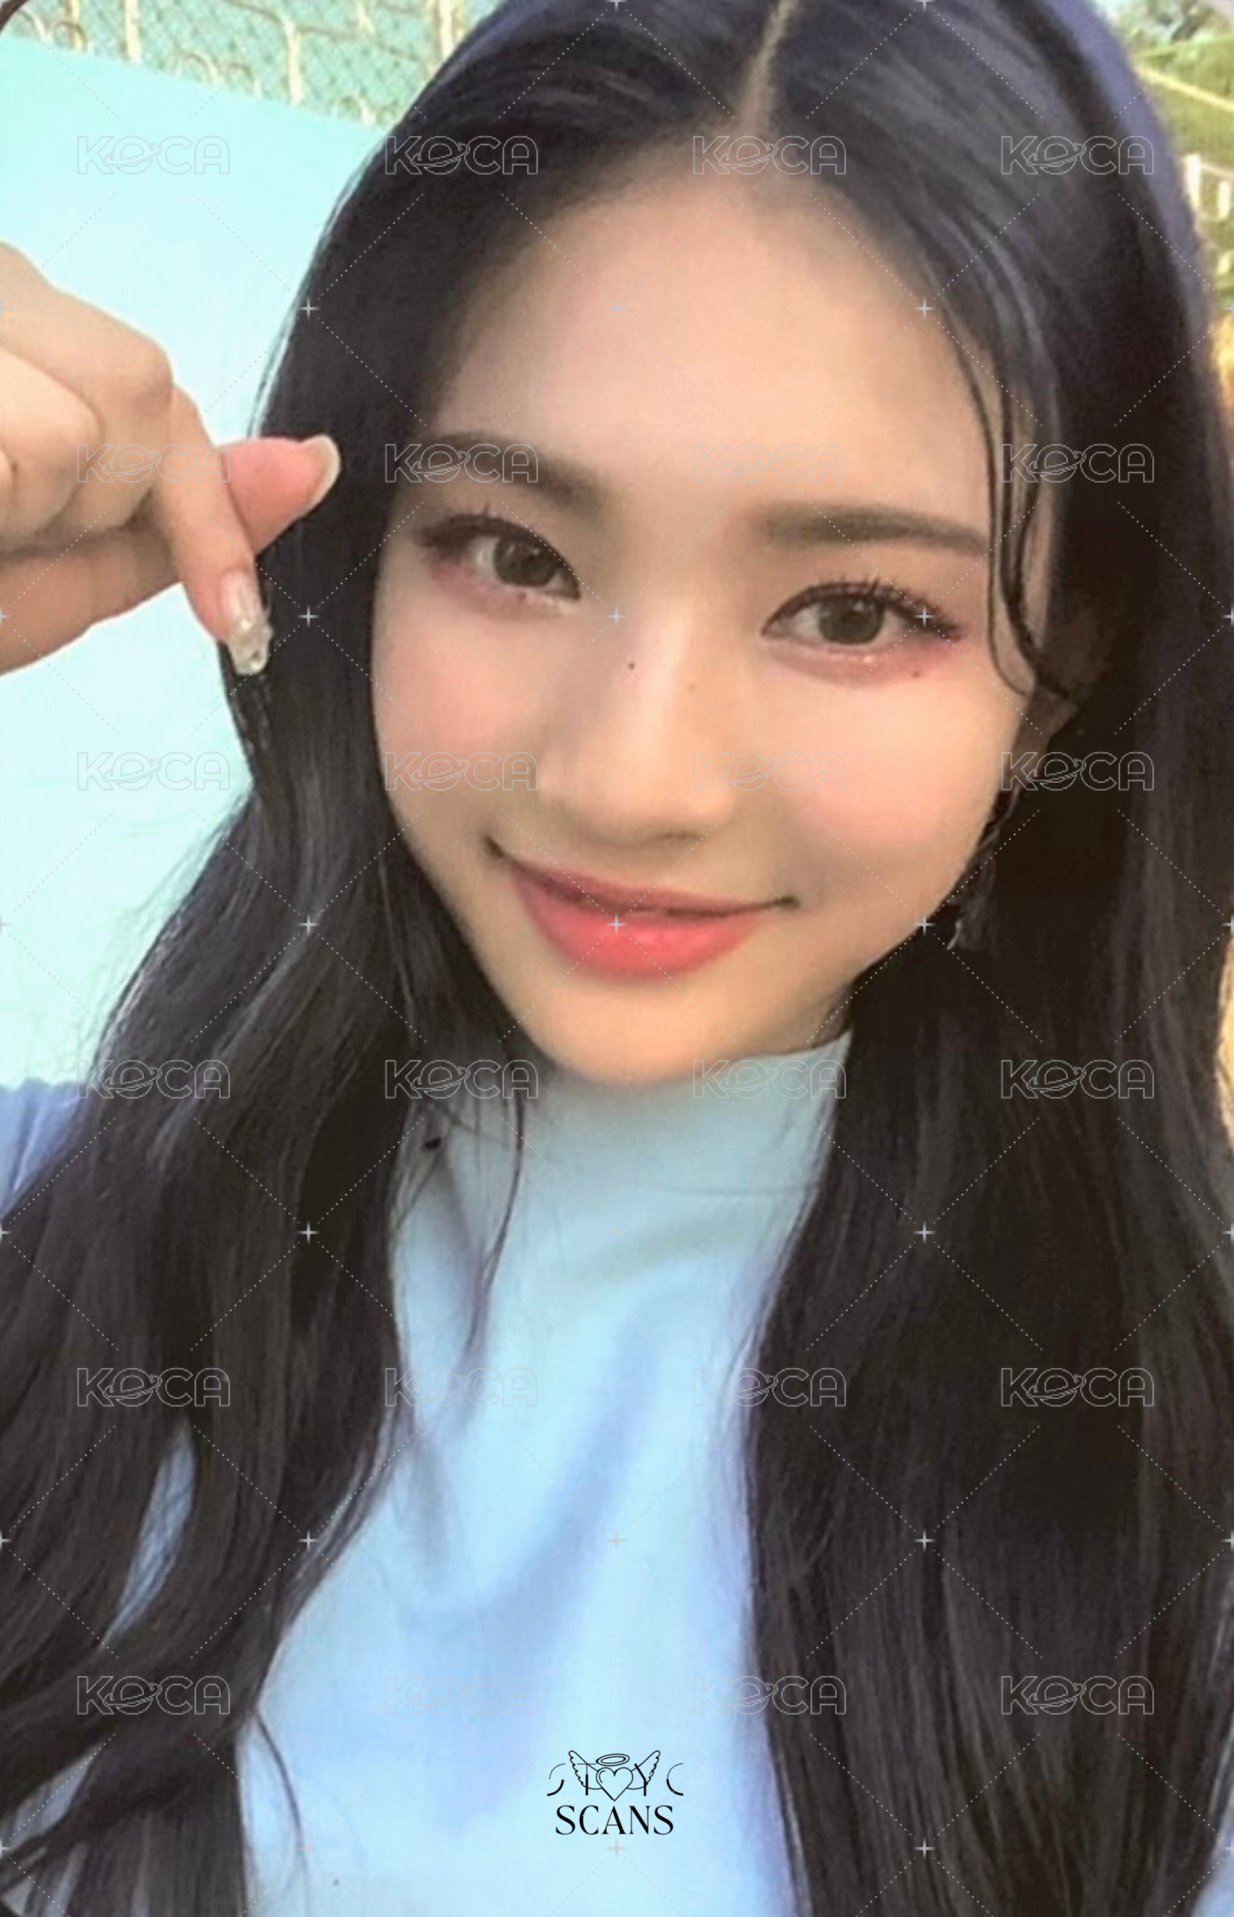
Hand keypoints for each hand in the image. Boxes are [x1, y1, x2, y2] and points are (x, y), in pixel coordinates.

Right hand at [0, 241, 339, 675]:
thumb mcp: (46, 576)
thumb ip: (172, 522)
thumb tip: (311, 464)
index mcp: (16, 325)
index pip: (159, 390)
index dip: (204, 513)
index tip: (235, 621)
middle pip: (145, 391)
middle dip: (93, 507)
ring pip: (97, 416)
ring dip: (37, 511)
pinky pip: (36, 442)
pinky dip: (6, 501)